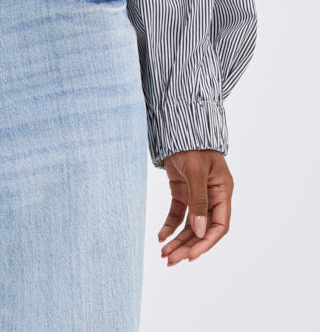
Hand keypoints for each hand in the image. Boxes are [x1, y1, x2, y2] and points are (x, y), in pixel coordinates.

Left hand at [157, 149, 232, 264]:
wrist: (178, 124)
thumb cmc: (193, 144)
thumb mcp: (197, 171)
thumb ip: (199, 201)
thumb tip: (200, 232)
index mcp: (223, 192)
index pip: (219, 226)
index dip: (206, 243)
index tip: (191, 256)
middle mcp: (212, 196)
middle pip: (202, 229)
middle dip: (188, 246)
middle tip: (171, 260)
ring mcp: (197, 194)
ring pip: (190, 224)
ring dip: (178, 240)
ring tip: (165, 254)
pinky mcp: (182, 190)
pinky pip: (178, 213)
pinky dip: (170, 225)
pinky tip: (161, 236)